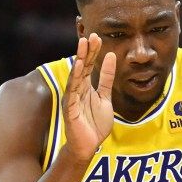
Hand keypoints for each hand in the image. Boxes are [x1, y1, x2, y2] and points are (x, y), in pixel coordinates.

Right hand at [63, 33, 115, 161]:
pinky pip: (73, 91)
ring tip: (83, 44)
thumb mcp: (105, 97)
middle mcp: (77, 90)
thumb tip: (111, 57)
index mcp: (86, 87)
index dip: (93, 52)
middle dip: (87, 51)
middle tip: (91, 35)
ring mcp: (72, 98)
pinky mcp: (70, 109)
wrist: (89, 146)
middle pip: (82, 67)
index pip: (89, 66)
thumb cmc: (95, 123)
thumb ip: (106, 79)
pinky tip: (77, 67)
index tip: (98, 37)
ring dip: (79, 59)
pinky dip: (74, 79)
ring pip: (76, 75)